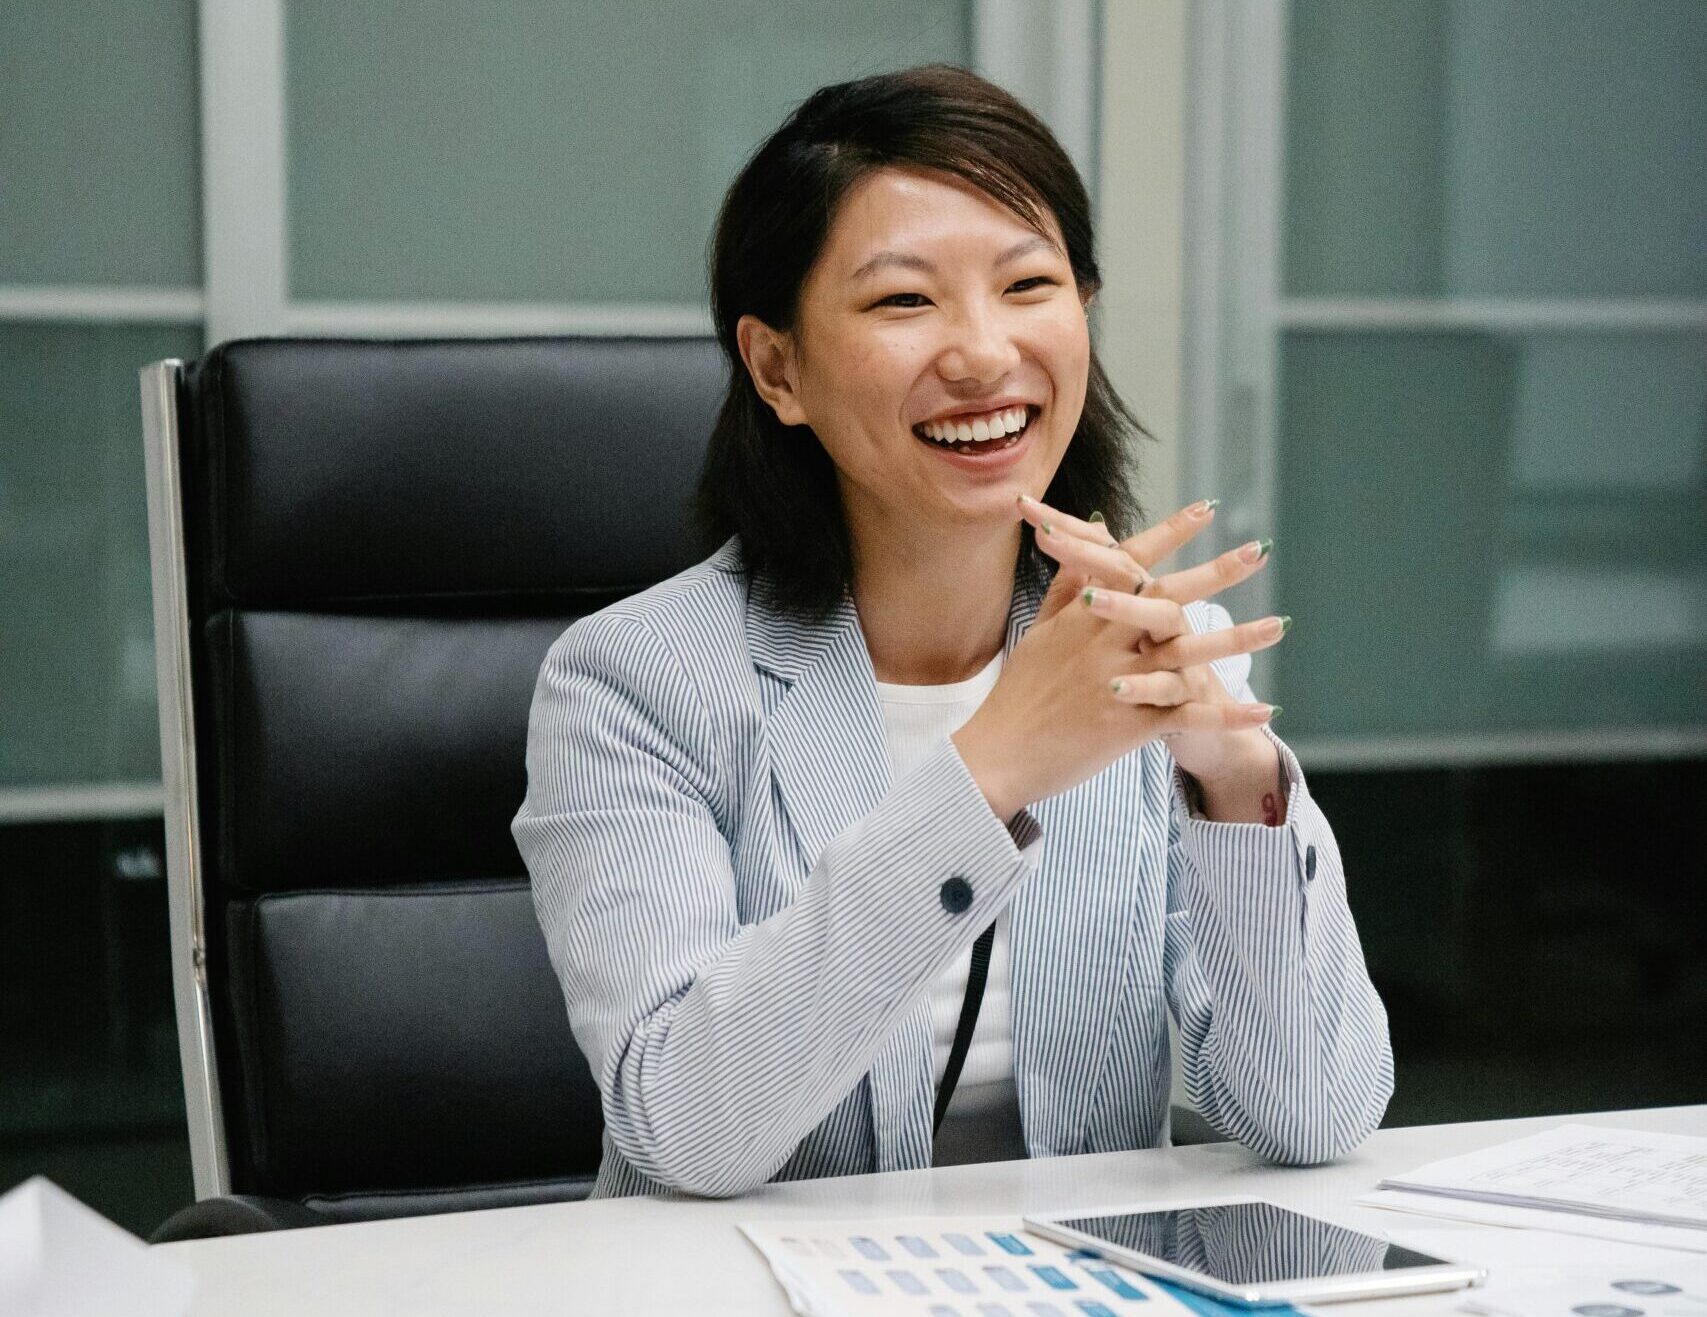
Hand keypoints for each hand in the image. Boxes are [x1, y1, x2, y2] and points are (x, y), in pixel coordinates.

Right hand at [949, 497, 1284, 820]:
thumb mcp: (1039, 632)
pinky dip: (1227, 715)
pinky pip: (1187, 717)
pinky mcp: (1128, 726)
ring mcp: (1118, 683)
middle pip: (1169, 597)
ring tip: (1280, 625)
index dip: (1169, 534)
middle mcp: (1104, 642)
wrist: (997, 754)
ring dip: (1237, 639)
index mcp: (1082, 617)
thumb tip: (1088, 543)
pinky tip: (1265, 711)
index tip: (1206, 509)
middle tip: (1259, 548)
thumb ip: (1067, 586)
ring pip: (1188, 654)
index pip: (1131, 562)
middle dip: (1217, 572)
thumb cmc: (1018, 693)